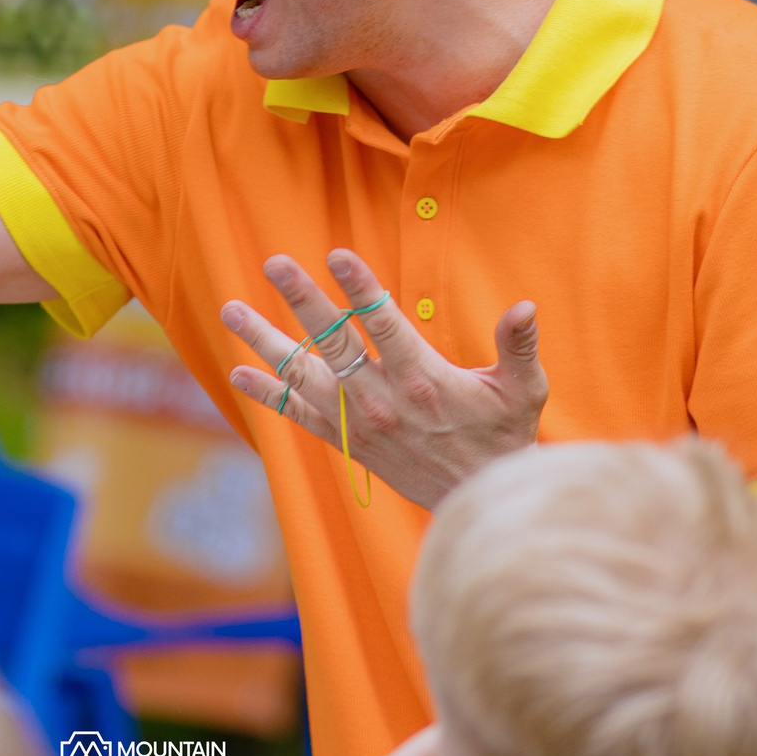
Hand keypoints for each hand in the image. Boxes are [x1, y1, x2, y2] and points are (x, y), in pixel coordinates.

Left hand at [223, 250, 545, 509]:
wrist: (478, 502)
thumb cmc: (503, 438)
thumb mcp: (524, 391)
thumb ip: (519, 346)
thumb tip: (525, 306)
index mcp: (422, 378)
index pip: (383, 322)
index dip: (359, 287)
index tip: (335, 254)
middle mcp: (382, 399)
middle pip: (334, 340)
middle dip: (302, 298)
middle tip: (273, 262)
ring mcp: (358, 422)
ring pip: (302, 375)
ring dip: (265, 341)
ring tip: (231, 310)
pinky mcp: (347, 442)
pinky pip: (298, 415)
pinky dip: (268, 394)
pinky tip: (238, 373)